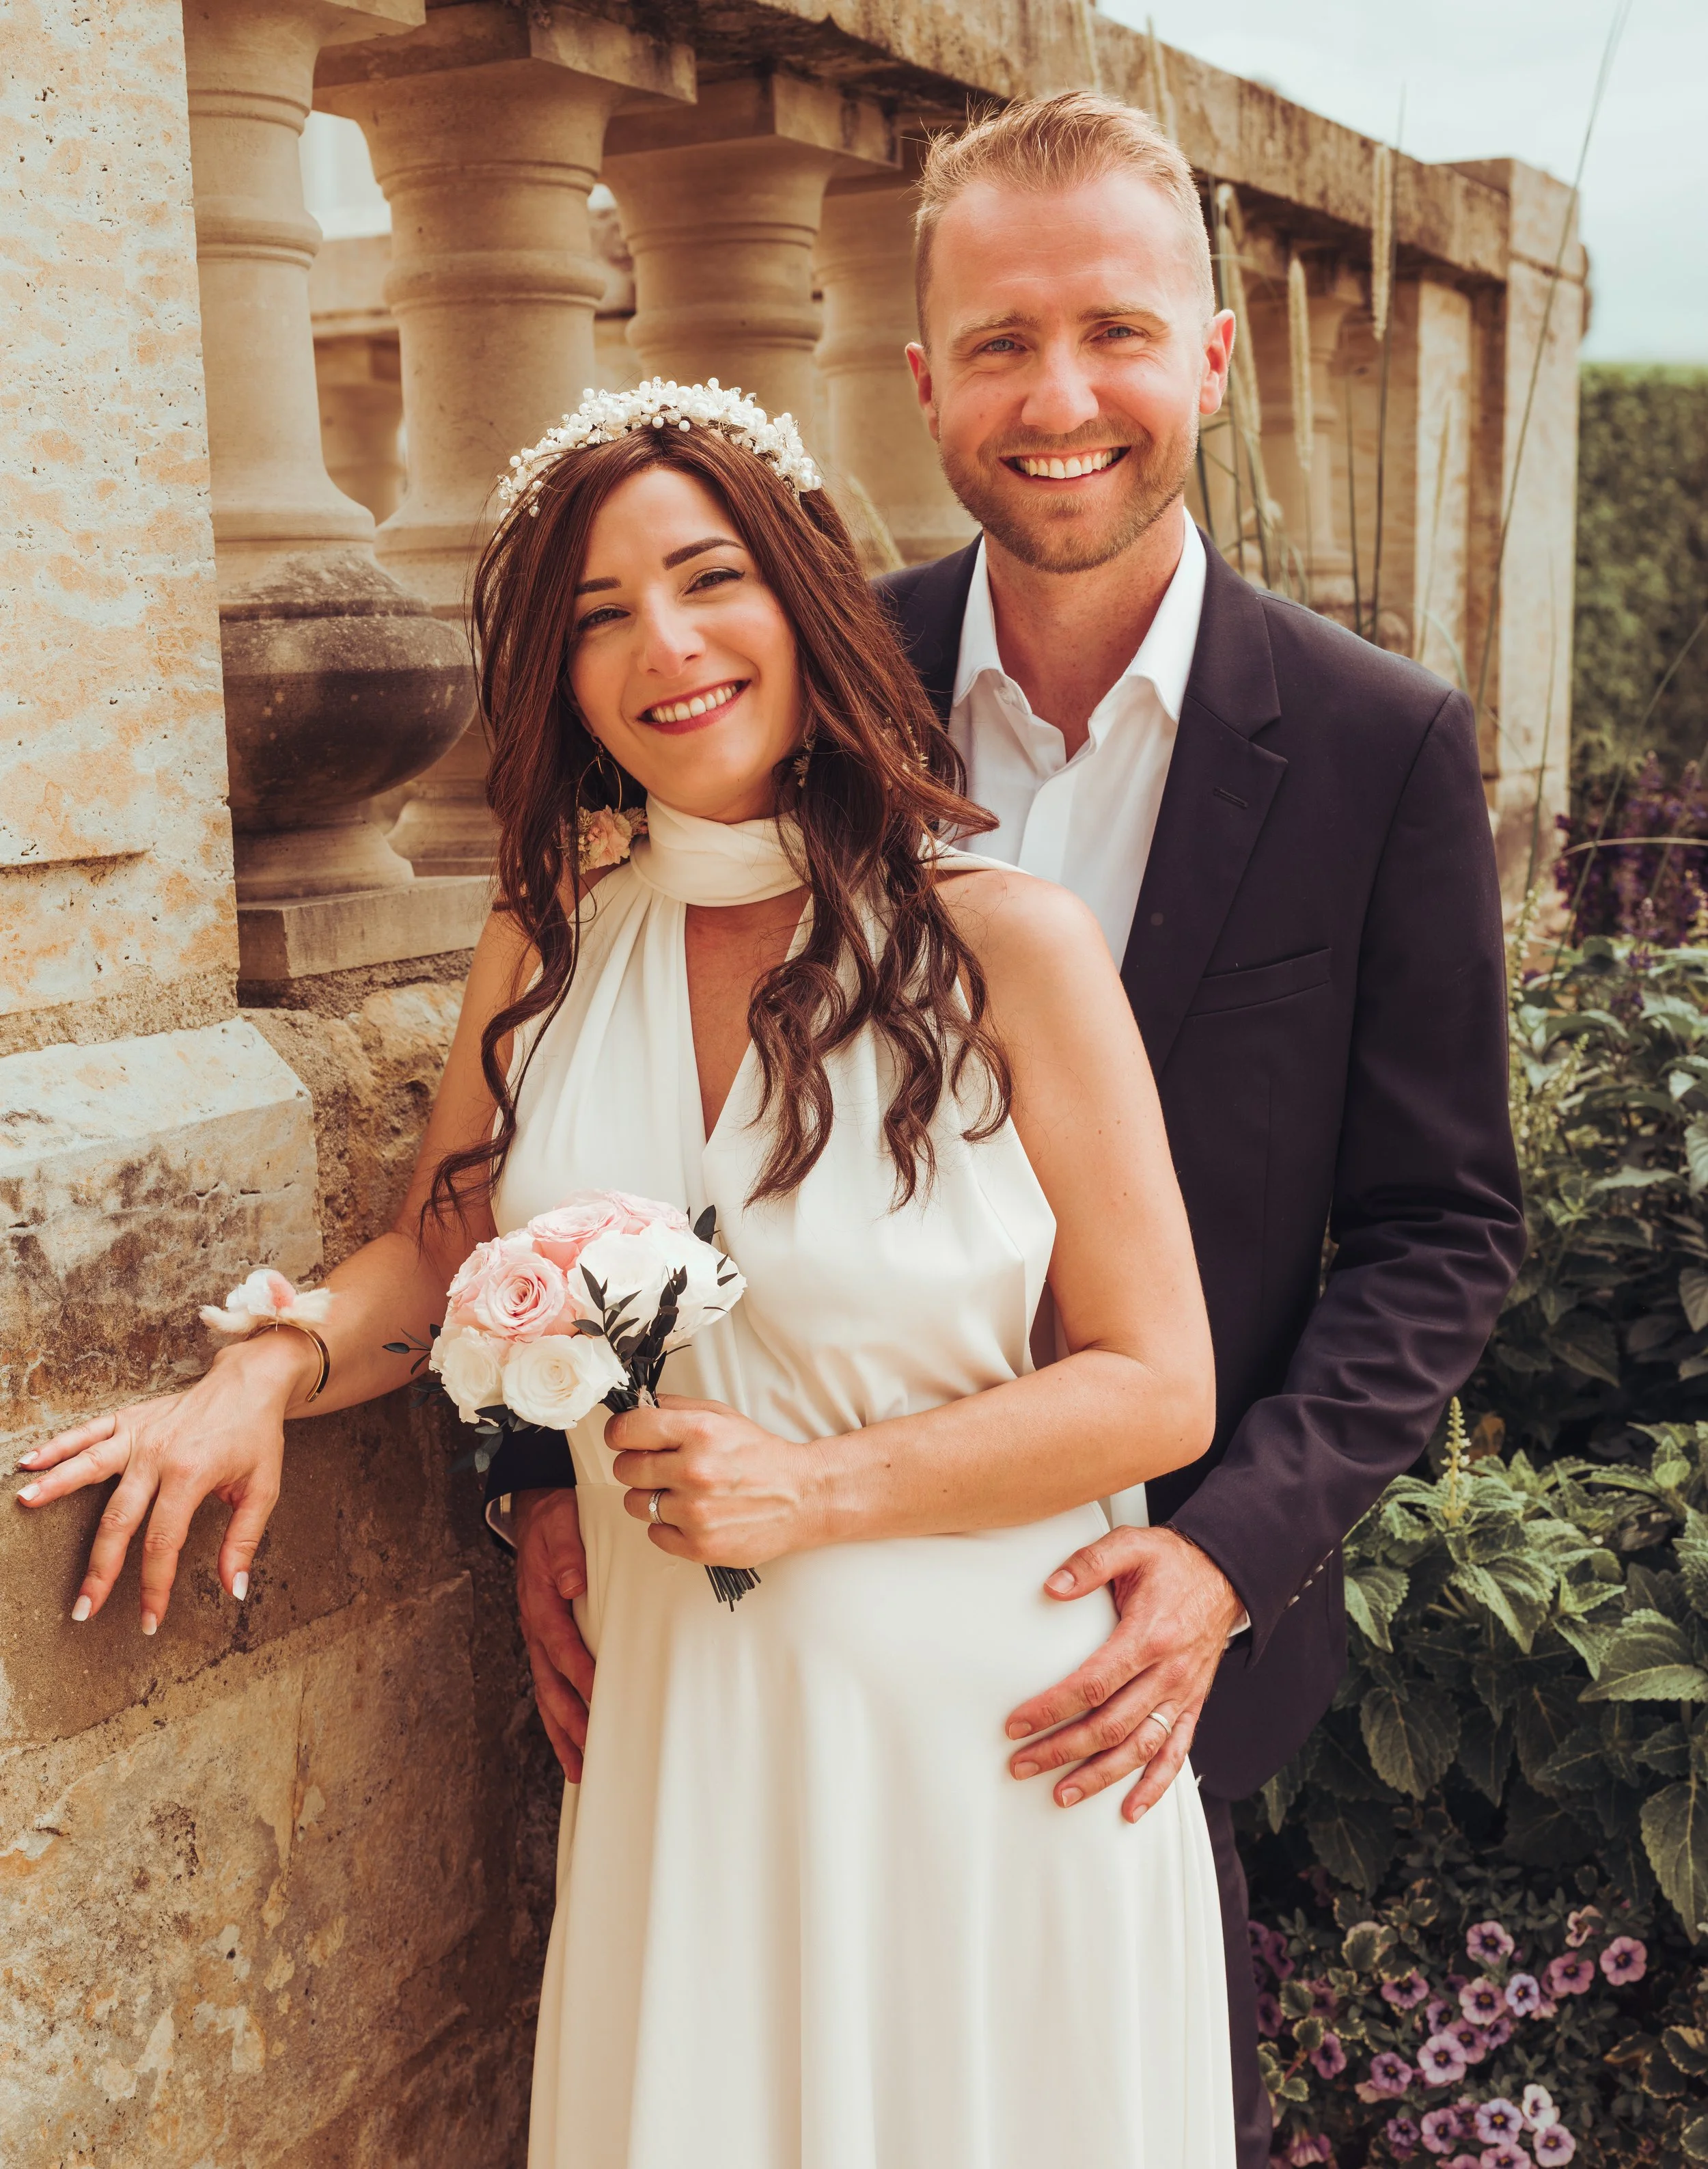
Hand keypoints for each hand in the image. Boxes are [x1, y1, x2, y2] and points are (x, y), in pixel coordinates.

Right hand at [11, 1330, 316, 1631]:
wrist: (251, 1383)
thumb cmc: (256, 1437)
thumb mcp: (263, 1489)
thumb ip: (243, 1541)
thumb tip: (235, 1590)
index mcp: (192, 1474)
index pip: (163, 1542)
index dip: (155, 1585)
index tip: (149, 1621)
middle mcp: (158, 1455)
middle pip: (119, 1519)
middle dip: (99, 1569)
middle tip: (82, 1608)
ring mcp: (140, 1435)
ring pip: (90, 1466)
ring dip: (56, 1486)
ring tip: (24, 1504)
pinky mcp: (130, 1419)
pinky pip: (89, 1432)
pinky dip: (58, 1446)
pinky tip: (30, 1462)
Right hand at [513, 1488, 594, 1782]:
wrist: (534, 1507)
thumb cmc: (552, 1518)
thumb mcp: (558, 1523)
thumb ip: (564, 1552)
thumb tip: (571, 1582)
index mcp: (539, 1601)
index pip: (560, 1644)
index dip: (579, 1670)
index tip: (598, 1694)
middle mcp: (535, 1625)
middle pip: (549, 1683)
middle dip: (568, 1721)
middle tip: (589, 1753)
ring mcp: (538, 1635)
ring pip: (546, 1693)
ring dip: (562, 1730)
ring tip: (579, 1767)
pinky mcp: (546, 1638)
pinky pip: (550, 1683)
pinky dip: (559, 1714)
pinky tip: (574, 1737)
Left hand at [609, 1396, 821, 1566]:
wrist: (801, 1497)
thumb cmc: (759, 1455)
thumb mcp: (721, 1416)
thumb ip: (675, 1408)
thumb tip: (633, 1407)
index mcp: (699, 1432)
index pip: (626, 1430)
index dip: (619, 1433)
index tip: (625, 1438)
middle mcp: (695, 1472)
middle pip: (624, 1468)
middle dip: (636, 1465)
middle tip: (659, 1466)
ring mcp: (696, 1513)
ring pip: (634, 1503)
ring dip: (650, 1497)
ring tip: (680, 1492)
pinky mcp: (699, 1546)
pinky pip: (654, 1534)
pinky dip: (667, 1525)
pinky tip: (692, 1515)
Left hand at [1005, 1525, 1243, 1822]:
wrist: (1227, 1573)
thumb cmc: (1172, 1562)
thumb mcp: (1131, 1546)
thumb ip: (1089, 1564)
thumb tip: (1051, 1588)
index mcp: (1147, 1636)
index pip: (1092, 1684)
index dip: (1052, 1708)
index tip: (1016, 1724)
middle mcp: (1168, 1673)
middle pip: (1110, 1725)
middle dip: (1062, 1749)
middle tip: (1021, 1764)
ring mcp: (1182, 1693)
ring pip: (1140, 1748)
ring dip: (1101, 1776)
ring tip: (1062, 1794)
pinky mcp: (1193, 1704)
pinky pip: (1176, 1753)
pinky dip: (1155, 1786)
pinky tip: (1130, 1809)